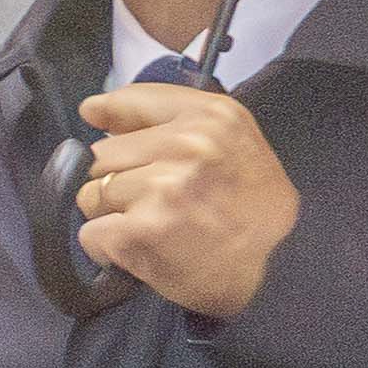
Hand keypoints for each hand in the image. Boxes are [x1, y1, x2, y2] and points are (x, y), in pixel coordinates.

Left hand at [76, 82, 300, 317]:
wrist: (277, 267)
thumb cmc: (250, 206)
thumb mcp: (232, 142)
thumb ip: (168, 119)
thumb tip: (93, 110)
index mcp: (211, 117)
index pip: (129, 99)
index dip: (112, 118)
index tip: (103, 123)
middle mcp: (187, 146)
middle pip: (102, 154)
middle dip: (118, 178)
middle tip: (156, 199)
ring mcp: (162, 188)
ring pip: (92, 193)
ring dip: (113, 214)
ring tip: (155, 223)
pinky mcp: (140, 229)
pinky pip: (91, 232)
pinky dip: (108, 246)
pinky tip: (143, 247)